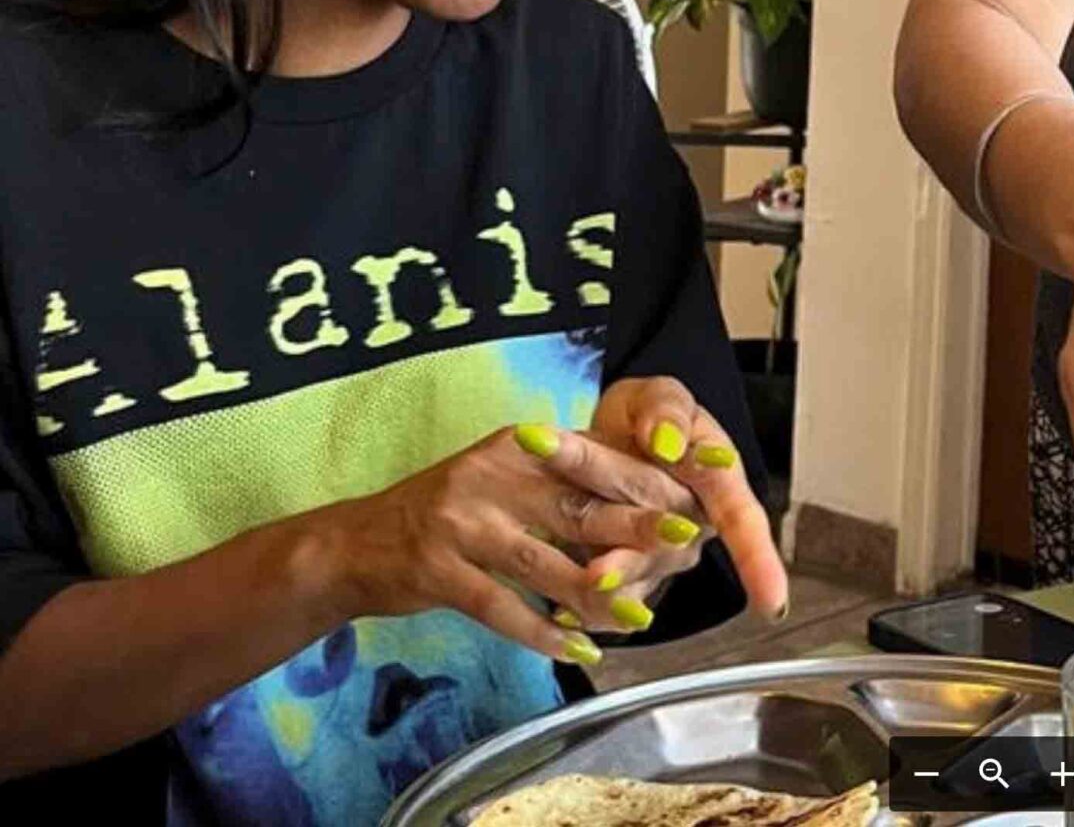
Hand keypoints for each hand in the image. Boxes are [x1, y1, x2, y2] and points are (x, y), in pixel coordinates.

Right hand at [320, 422, 704, 665]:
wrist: (357, 544)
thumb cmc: (449, 513)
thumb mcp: (505, 479)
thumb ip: (563, 485)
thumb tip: (645, 500)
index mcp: (517, 448)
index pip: (592, 463)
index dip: (642, 483)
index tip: (689, 497)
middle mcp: (490, 476)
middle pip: (576, 507)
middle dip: (634, 528)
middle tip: (685, 544)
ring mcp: (460, 523)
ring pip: (544, 564)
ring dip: (595, 595)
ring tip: (640, 617)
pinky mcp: (436, 571)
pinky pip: (500, 607)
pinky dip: (540, 631)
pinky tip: (576, 650)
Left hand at [574, 376, 788, 628]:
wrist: (615, 432)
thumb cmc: (651, 413)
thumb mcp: (661, 395)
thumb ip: (666, 412)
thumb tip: (668, 442)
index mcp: (719, 484)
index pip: (744, 521)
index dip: (759, 561)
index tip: (772, 603)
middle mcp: (693, 528)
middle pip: (666, 543)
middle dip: (631, 560)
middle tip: (597, 571)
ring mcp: (657, 555)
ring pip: (630, 568)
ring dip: (598, 575)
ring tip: (572, 579)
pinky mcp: (622, 573)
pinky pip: (604, 594)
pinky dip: (580, 599)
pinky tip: (557, 613)